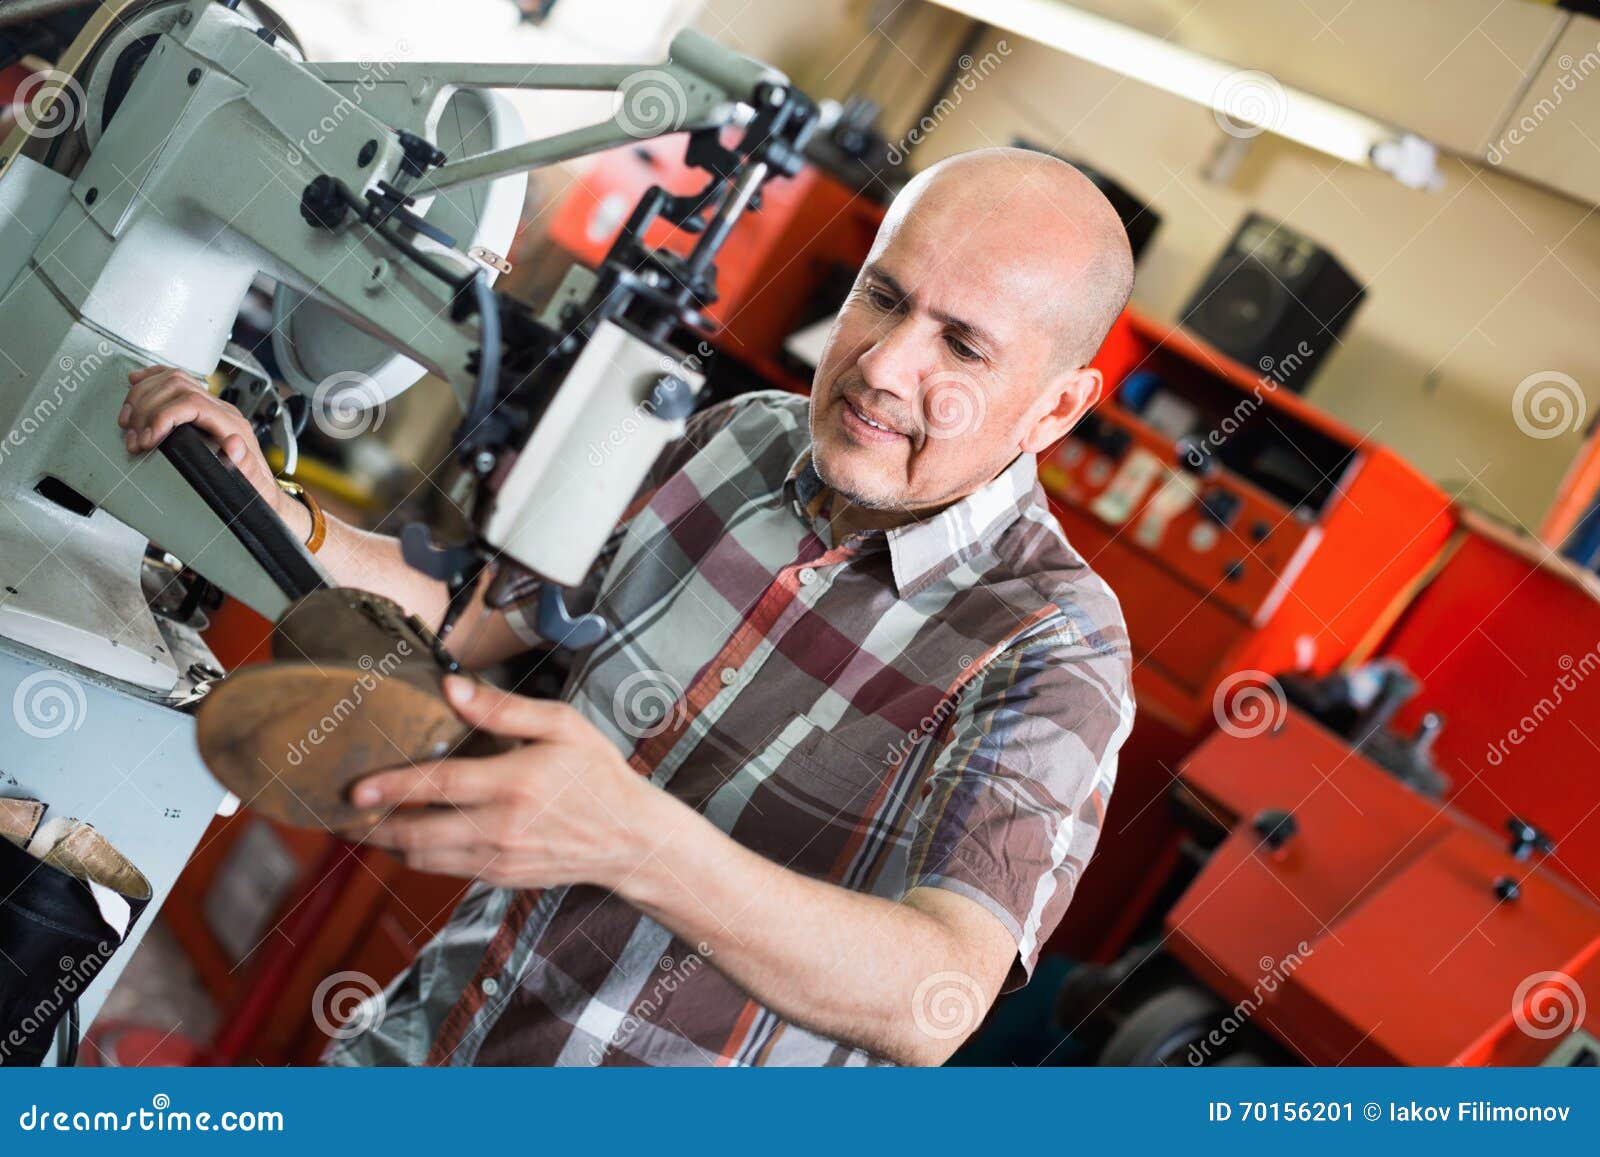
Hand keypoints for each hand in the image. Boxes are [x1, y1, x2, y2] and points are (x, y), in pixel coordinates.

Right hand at [119, 366, 307, 537]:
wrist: (260, 491)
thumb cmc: (254, 489)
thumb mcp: (253, 485)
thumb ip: (246, 467)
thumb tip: (234, 446)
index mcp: (234, 426)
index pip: (192, 403)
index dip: (162, 415)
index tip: (146, 438)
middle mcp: (223, 412)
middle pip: (178, 387)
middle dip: (147, 409)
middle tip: (134, 436)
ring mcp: (212, 407)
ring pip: (173, 380)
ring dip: (144, 396)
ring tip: (130, 422)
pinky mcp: (202, 409)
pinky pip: (176, 382)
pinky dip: (152, 379)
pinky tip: (137, 383)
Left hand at [353, 677, 658, 889]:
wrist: (629, 838)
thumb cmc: (598, 775)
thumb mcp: (562, 725)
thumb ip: (504, 709)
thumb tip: (454, 687)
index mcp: (514, 783)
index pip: (438, 786)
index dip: (391, 788)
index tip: (355, 788)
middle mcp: (501, 827)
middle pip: (417, 833)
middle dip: (373, 824)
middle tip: (342, 810)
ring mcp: (499, 858)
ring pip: (423, 859)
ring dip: (389, 843)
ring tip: (363, 824)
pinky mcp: (500, 876)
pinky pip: (443, 870)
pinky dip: (417, 856)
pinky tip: (406, 837)